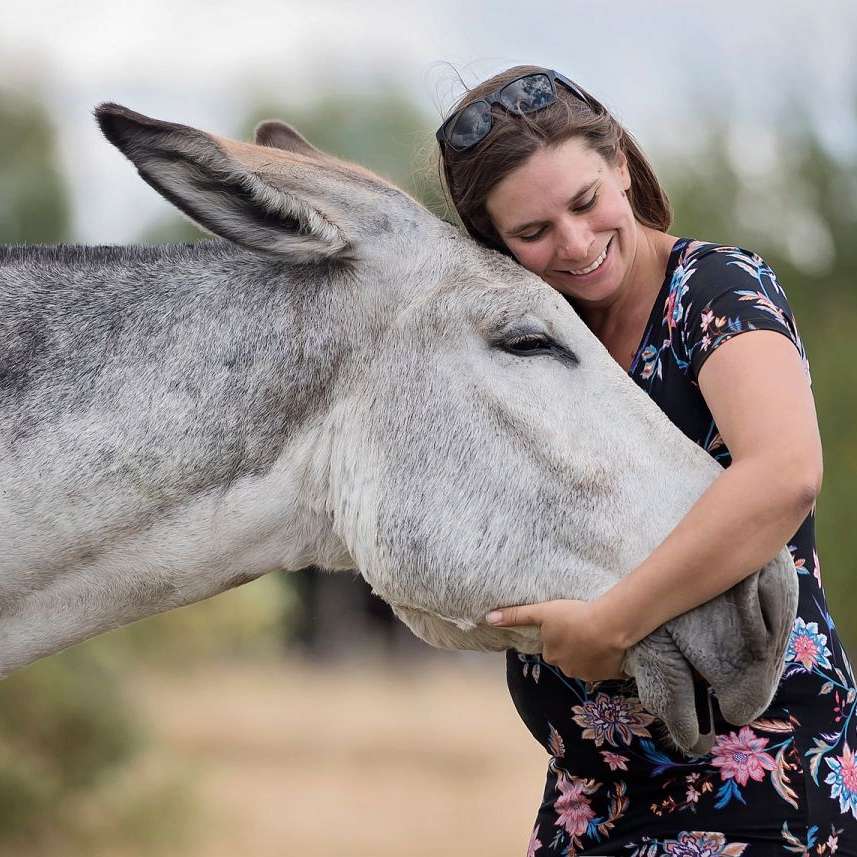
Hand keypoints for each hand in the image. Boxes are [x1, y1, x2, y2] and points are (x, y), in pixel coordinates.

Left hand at [486, 598, 628, 681]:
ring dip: (591, 653)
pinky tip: (611, 645)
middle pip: (568, 657)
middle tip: (584, 628)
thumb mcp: (542, 611)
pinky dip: (608, 659)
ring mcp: (589, 674)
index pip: (552, 647)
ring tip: (600, 635)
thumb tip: (488, 618)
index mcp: (551, 655)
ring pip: (587, 663)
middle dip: (574, 647)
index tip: (569, 625)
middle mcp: (567, 669)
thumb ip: (516, 615)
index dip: (559, 636)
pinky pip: (606, 668)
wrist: (608, 626)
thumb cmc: (573, 615)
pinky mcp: (608, 675)